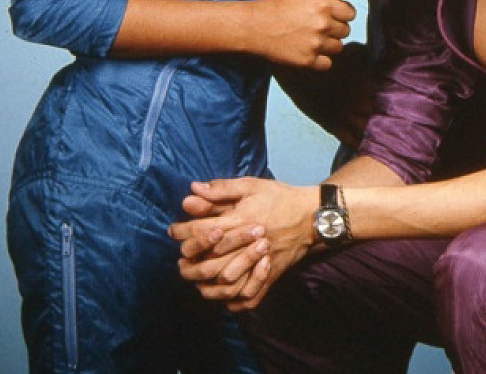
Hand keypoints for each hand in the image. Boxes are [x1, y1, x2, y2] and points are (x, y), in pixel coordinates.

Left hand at [169, 177, 318, 309]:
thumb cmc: (280, 198)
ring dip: (206, 285)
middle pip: (208, 264)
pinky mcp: (270, 275)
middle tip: (181, 261)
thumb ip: (221, 189)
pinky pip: (248, 296)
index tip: (174, 231)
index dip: (181, 231)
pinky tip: (222, 293)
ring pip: (226, 284)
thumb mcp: (251, 186)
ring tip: (196, 279)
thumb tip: (193, 189)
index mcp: (241, 220)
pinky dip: (233, 300)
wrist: (312, 216)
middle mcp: (248, 245)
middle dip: (188, 264)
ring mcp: (260, 263)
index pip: (201, 231)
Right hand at [247, 0, 354, 69]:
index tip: (334, 14)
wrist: (252, 26)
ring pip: (338, 47)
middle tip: (322, 27)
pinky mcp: (307, 60)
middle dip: (336, 28)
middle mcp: (323, 25)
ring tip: (315, 38)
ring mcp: (315, 44)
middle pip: (345, 30)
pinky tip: (311, 52)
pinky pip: (327, 64)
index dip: (342, 13)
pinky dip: (321, 60)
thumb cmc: (274, 4)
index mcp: (324, 5)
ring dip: (330, 44)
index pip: (350, 13)